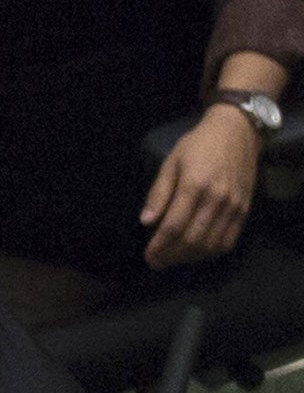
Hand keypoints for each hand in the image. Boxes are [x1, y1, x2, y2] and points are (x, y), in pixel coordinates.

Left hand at [141, 107, 257, 269]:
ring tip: (173, 258)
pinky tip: (196, 251)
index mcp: (194, 186)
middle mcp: (217, 198)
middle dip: (171, 256)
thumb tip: (146, 222)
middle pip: (192, 240)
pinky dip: (210, 252)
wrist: (238, 131)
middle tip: (157, 261)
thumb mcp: (171, 163)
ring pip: (210, 245)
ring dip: (189, 258)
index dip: (158, 247)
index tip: (148, 256)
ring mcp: (234, 206)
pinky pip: (228, 241)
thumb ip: (158, 193)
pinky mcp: (245, 209)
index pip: (173, 227)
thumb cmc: (199, 145)